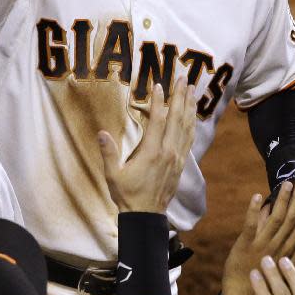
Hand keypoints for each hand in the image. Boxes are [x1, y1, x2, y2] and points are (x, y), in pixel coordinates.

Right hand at [98, 83, 196, 213]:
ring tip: (192, 90)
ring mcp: (177, 158)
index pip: (157, 121)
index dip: (158, 102)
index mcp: (152, 152)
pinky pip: (189, 139)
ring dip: (189, 107)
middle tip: (184, 78)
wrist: (145, 216)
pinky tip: (192, 115)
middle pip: (177, 119)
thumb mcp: (113, 174)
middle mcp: (168, 152)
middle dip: (181, 97)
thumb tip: (102, 133)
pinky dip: (192, 124)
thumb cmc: (126, 194)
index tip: (158, 85)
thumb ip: (108, 153)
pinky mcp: (180, 164)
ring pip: (187, 127)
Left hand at [222, 182, 294, 294]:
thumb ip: (277, 237)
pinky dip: (255, 210)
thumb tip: (276, 214)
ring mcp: (263, 246)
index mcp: (289, 253)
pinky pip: (251, 225)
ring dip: (282, 201)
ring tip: (287, 185)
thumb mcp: (277, 260)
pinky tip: (258, 196)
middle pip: (293, 221)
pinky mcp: (246, 245)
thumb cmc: (260, 277)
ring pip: (277, 220)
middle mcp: (280, 248)